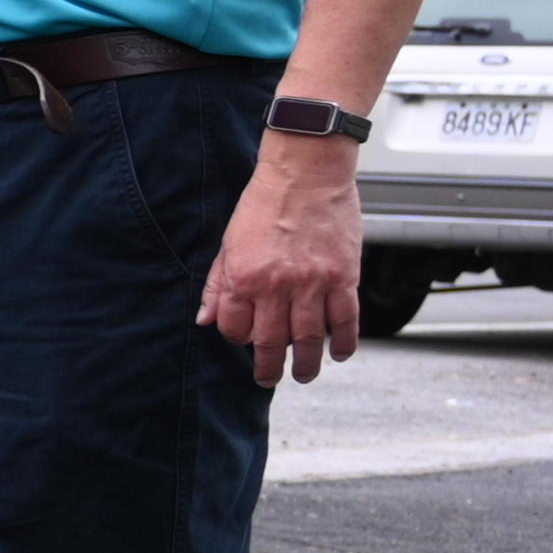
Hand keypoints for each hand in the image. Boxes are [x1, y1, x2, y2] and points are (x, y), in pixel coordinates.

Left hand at [202, 140, 362, 382]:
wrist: (306, 172)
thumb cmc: (265, 203)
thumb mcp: (229, 244)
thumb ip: (218, 285)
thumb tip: (205, 320)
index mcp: (243, 278)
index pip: (236, 329)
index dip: (238, 340)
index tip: (245, 340)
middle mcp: (277, 286)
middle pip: (272, 342)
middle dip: (269, 368)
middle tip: (269, 379)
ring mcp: (313, 283)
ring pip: (310, 338)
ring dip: (307, 364)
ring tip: (304, 375)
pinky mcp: (344, 276)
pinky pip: (346, 319)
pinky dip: (344, 342)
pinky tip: (339, 354)